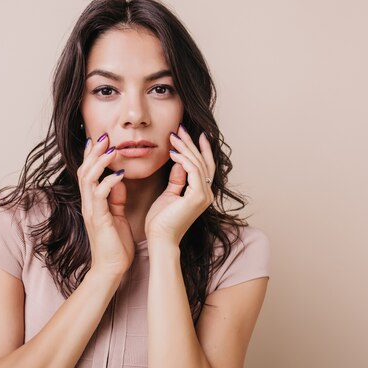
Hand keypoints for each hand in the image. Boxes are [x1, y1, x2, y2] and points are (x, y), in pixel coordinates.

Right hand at [78, 133, 134, 277]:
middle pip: (85, 170)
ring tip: (111, 148)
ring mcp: (91, 210)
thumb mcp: (116, 216)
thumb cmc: (115, 245)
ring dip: (100, 162)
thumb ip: (115, 198)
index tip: (102, 139)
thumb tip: (118, 180)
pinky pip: (100, 195)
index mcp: (93, 202)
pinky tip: (120, 175)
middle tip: (104, 135)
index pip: (89, 173)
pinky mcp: (98, 219)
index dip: (93, 155)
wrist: (112, 269)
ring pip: (89, 179)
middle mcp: (89, 204)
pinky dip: (109, 182)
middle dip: (94, 152)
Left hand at [145, 125, 215, 245]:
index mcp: (201, 193)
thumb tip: (180, 162)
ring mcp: (204, 195)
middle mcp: (207, 193)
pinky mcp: (197, 197)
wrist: (160, 239)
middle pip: (202, 161)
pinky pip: (193, 171)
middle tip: (180, 128)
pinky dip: (184, 160)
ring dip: (186, 148)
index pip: (204, 166)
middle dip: (191, 143)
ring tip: (174, 136)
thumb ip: (177, 179)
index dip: (199, 149)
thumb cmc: (161, 222)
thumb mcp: (169, 194)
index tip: (191, 134)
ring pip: (198, 164)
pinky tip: (173, 153)